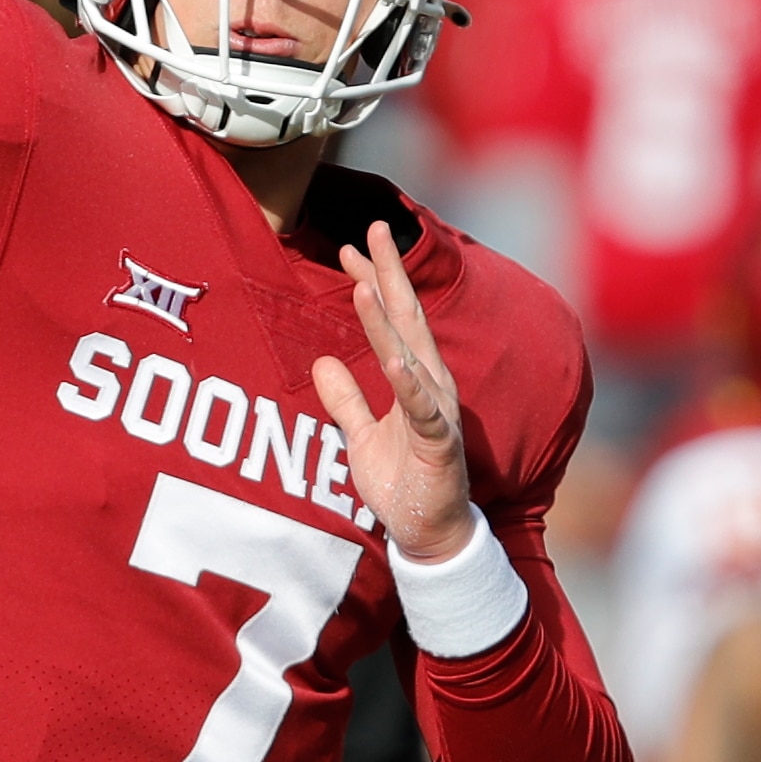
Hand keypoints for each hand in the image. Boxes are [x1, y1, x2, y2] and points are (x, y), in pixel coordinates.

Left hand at [313, 221, 473, 559]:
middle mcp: (430, 385)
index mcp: (413, 379)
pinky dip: (409, 383)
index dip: (372, 282)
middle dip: (390, 273)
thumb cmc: (402, 483)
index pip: (392, 320)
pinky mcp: (439, 443)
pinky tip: (395, 358)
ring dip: (388, 319)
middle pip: (408, 319)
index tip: (348, 246)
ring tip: (367, 284)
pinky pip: (423, 409)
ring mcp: (437, 412)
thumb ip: (344, 399)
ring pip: (411, 355)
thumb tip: (321, 361)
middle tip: (374, 228)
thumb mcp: (361, 436)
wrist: (429, 534)